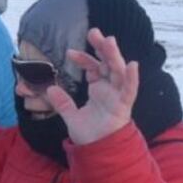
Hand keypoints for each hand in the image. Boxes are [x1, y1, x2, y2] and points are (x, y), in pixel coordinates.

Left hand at [45, 28, 137, 144]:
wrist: (99, 151)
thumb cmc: (90, 133)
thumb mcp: (71, 116)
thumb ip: (62, 103)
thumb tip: (49, 89)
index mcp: (99, 89)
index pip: (93, 68)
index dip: (83, 59)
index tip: (69, 52)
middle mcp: (110, 89)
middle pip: (108, 63)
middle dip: (102, 47)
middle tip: (93, 31)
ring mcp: (118, 96)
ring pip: (118, 72)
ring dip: (114, 56)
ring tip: (109, 40)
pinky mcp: (124, 106)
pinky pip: (130, 90)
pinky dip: (132, 78)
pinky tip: (132, 64)